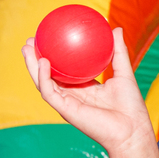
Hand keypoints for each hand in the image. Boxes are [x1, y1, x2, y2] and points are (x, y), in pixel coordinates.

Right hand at [22, 27, 152, 153]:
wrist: (131, 129)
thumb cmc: (130, 106)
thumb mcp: (123, 72)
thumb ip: (118, 51)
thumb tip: (115, 28)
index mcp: (83, 88)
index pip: (63, 70)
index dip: (54, 55)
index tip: (48, 37)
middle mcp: (71, 96)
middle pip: (47, 75)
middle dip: (36, 58)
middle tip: (31, 39)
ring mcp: (67, 103)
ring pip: (42, 83)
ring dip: (32, 65)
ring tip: (27, 47)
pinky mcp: (65, 110)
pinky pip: (49, 92)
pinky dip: (43, 77)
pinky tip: (43, 62)